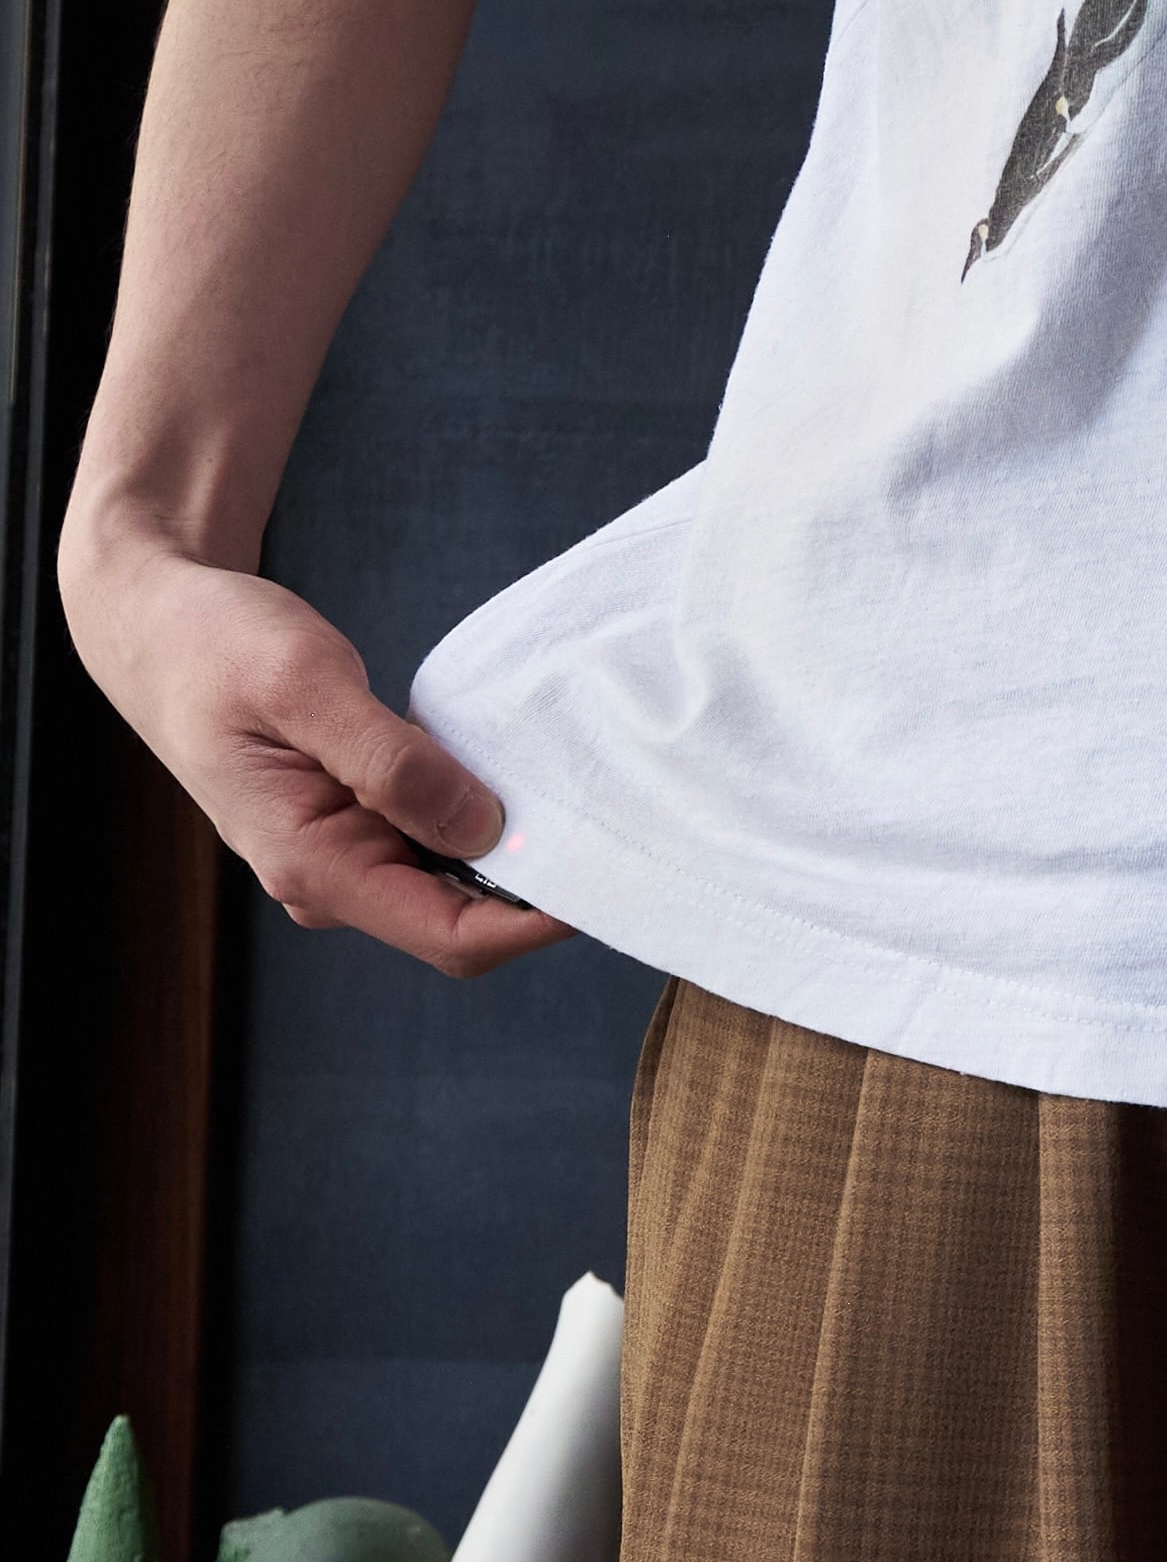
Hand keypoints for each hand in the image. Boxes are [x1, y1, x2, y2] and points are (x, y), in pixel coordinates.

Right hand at [61, 534, 567, 979]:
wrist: (159, 623)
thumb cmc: (215, 647)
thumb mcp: (303, 686)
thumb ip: (392, 762)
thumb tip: (483, 827)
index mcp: (312, 866)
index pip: (451, 938)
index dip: (535, 923)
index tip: (604, 877)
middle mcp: (331, 877)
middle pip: (464, 916)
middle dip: (535, 882)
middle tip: (611, 819)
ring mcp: (344, 851)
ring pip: (456, 876)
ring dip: (513, 845)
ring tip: (572, 788)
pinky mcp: (355, 818)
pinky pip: (437, 833)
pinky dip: (481, 809)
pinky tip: (515, 768)